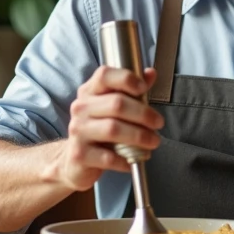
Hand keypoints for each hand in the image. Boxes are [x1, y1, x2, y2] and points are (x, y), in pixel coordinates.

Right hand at [59, 66, 163, 191]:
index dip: (127, 79)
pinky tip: (134, 160)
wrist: (75, 160)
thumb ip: (132, 90)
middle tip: (158, 123)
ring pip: (113, 129)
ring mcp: (78, 131)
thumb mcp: (113, 107)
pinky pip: (108, 157)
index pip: (104, 75)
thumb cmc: (99, 129)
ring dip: (139, 136)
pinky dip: (126, 159)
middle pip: (116, 104)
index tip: (144, 88)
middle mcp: (80, 108)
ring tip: (152, 141)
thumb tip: (150, 73)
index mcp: (89, 92)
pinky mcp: (79, 155)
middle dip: (143, 114)